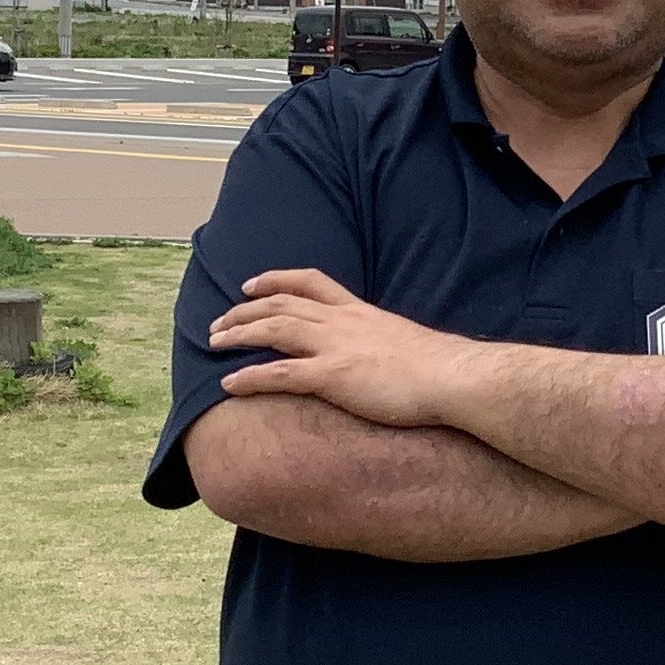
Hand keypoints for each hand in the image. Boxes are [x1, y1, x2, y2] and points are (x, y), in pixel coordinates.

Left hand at [209, 269, 482, 426]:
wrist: (452, 377)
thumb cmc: (437, 368)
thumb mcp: (404, 342)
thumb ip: (382, 343)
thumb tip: (379, 355)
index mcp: (359, 311)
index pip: (310, 282)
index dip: (275, 280)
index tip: (250, 285)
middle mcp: (341, 322)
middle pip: (281, 305)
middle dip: (244, 311)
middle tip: (217, 322)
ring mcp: (335, 348)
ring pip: (273, 330)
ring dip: (238, 335)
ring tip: (213, 343)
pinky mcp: (333, 377)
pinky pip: (280, 374)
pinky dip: (250, 377)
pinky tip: (229, 384)